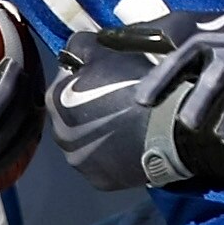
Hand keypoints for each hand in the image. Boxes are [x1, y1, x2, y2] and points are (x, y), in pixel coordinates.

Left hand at [47, 0, 223, 193]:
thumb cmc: (221, 28)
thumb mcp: (184, 24)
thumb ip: (144, 34)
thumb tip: (100, 37)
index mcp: (204, 42)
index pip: (179, 61)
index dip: (161, 80)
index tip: (141, 101)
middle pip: (216, 78)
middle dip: (203, 98)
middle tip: (186, 122)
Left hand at [47, 22, 189, 191]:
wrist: (168, 129)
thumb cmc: (135, 85)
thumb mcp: (107, 51)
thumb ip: (81, 44)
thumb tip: (74, 47)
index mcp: (55, 100)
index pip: (65, 81)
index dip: (88, 75)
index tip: (109, 76)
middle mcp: (58, 134)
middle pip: (73, 114)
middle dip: (91, 107)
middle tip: (121, 100)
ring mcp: (79, 161)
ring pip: (87, 140)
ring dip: (101, 132)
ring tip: (128, 123)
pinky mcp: (100, 180)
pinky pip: (103, 163)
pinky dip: (113, 154)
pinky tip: (131, 143)